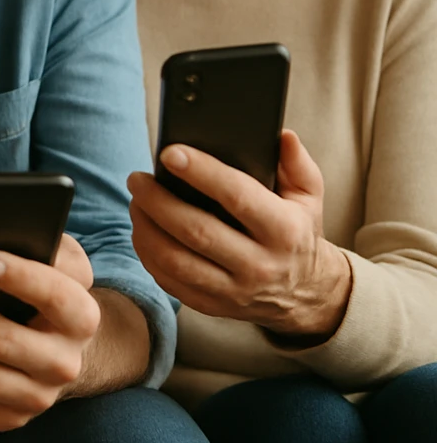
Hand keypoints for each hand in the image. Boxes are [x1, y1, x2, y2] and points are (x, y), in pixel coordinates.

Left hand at [0, 234, 99, 429]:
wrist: (50, 342)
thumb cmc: (36, 283)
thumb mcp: (47, 257)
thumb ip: (32, 239)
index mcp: (81, 315)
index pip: (56, 295)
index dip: (21, 278)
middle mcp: (67, 361)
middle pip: (6, 341)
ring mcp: (40, 395)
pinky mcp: (11, 417)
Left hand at [128, 129, 351, 337]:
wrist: (306, 294)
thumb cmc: (297, 233)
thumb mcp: (308, 198)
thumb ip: (296, 165)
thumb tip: (283, 136)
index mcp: (284, 231)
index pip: (237, 197)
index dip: (201, 172)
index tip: (169, 153)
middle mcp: (259, 264)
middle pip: (196, 231)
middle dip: (157, 200)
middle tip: (137, 178)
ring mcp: (234, 291)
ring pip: (175, 260)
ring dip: (145, 227)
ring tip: (135, 202)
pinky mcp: (212, 306)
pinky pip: (169, 280)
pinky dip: (147, 253)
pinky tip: (141, 229)